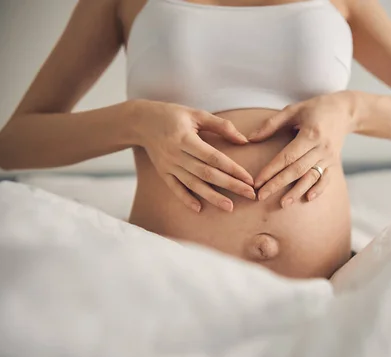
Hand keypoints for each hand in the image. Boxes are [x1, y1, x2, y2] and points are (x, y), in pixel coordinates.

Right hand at [129, 100, 255, 211]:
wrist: (140, 122)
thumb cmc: (173, 115)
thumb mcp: (196, 114)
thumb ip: (221, 126)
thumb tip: (244, 140)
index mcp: (186, 138)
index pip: (214, 157)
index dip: (233, 169)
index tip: (249, 179)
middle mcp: (176, 154)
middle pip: (207, 173)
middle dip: (230, 185)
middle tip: (250, 195)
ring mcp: (169, 166)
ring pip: (193, 184)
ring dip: (212, 197)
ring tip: (230, 207)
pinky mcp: (163, 173)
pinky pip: (175, 189)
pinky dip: (186, 199)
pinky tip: (200, 209)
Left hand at [248, 92, 355, 206]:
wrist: (344, 111)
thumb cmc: (315, 108)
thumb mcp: (293, 109)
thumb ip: (271, 124)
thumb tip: (250, 138)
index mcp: (310, 134)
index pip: (287, 157)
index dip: (271, 170)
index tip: (258, 181)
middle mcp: (321, 148)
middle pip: (297, 170)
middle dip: (278, 184)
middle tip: (262, 196)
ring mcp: (329, 157)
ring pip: (311, 177)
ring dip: (297, 191)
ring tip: (283, 203)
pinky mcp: (334, 162)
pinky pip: (326, 179)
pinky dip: (318, 189)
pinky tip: (307, 198)